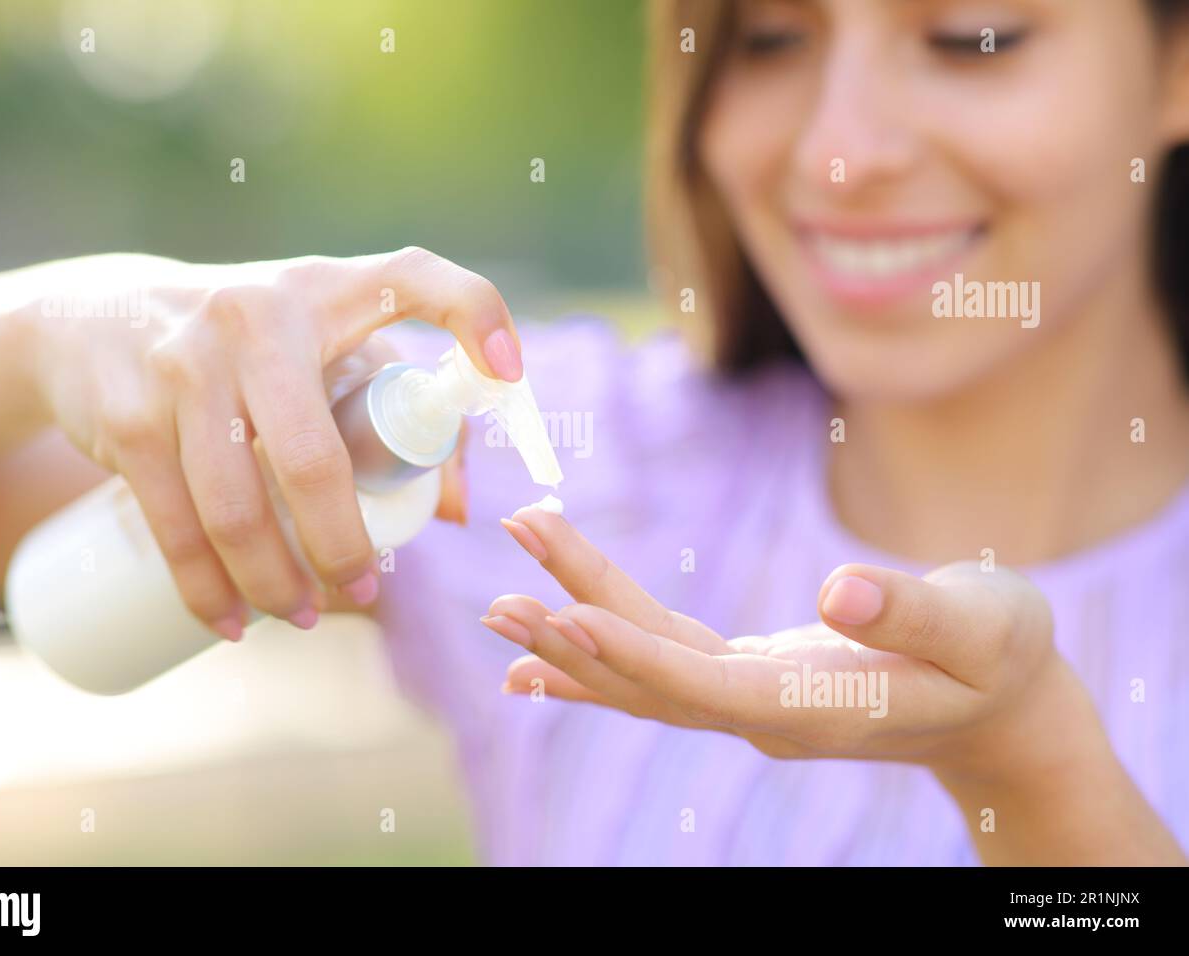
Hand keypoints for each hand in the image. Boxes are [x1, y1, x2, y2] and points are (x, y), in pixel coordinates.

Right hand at [12, 248, 521, 638]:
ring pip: (240, 508)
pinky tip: (229, 624)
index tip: (511, 374)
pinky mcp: (127, 414)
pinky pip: (175, 524)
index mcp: (325, 290)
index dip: (472, 315)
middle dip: (344, 547)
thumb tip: (451, 511)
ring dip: (276, 584)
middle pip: (317, 458)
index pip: (414, 278)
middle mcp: (258, 315)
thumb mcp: (318, 347)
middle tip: (363, 589)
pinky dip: (205, 591)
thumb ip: (392, 407)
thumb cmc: (245, 344)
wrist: (94, 318)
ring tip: (297, 615)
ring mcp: (184, 363)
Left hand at [483, 502, 1064, 765]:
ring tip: (498, 604)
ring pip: (643, 673)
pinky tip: (542, 653)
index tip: (561, 614)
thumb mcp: (983, 626)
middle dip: (574, 630)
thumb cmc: (1002, 660)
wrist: (1002, 713)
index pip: (702, 686)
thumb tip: (839, 587)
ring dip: (571, 636)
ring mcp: (748, 704)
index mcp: (815, 707)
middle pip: (649, 678)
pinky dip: (600, 653)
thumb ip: (913, 612)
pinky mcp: (744, 683)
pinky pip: (656, 670)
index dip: (631, 653)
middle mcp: (764, 716)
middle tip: (500, 586)